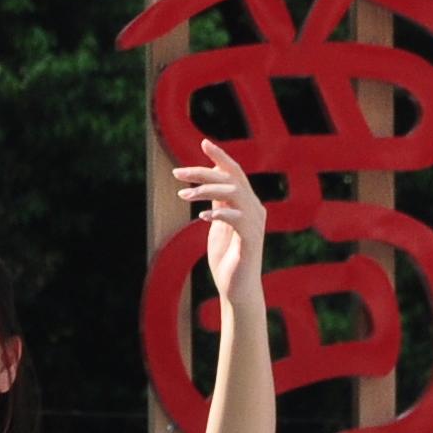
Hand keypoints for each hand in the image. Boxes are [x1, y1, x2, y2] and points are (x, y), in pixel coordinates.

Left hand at [178, 136, 267, 297]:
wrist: (237, 289)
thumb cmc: (227, 258)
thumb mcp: (218, 225)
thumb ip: (219, 204)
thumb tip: (210, 184)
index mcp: (247, 204)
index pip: (235, 173)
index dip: (220, 157)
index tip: (203, 143)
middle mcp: (255, 210)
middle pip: (232, 179)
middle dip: (204, 172)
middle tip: (177, 173)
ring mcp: (255, 224)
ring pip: (234, 193)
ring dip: (207, 191)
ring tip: (184, 195)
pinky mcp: (251, 240)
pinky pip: (236, 218)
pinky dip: (218, 213)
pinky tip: (202, 216)